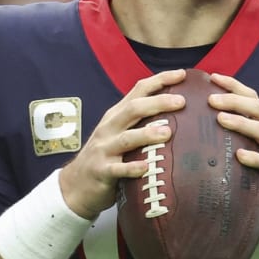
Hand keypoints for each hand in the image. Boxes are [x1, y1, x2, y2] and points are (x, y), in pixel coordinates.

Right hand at [59, 70, 185, 218]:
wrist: (76, 185)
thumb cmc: (107, 157)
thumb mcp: (121, 134)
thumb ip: (142, 123)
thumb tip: (179, 115)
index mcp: (117, 116)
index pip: (138, 90)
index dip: (160, 80)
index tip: (182, 74)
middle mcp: (110, 128)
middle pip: (134, 109)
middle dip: (158, 103)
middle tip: (182, 102)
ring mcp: (104, 149)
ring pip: (126, 138)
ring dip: (147, 134)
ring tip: (167, 133)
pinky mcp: (102, 171)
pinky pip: (118, 169)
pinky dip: (132, 168)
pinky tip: (146, 167)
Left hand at [205, 73, 258, 226]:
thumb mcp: (257, 151)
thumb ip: (240, 138)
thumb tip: (206, 128)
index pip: (253, 99)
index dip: (235, 86)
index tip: (213, 77)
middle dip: (235, 101)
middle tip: (211, 99)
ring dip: (241, 123)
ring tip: (220, 119)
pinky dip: (254, 158)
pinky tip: (239, 156)